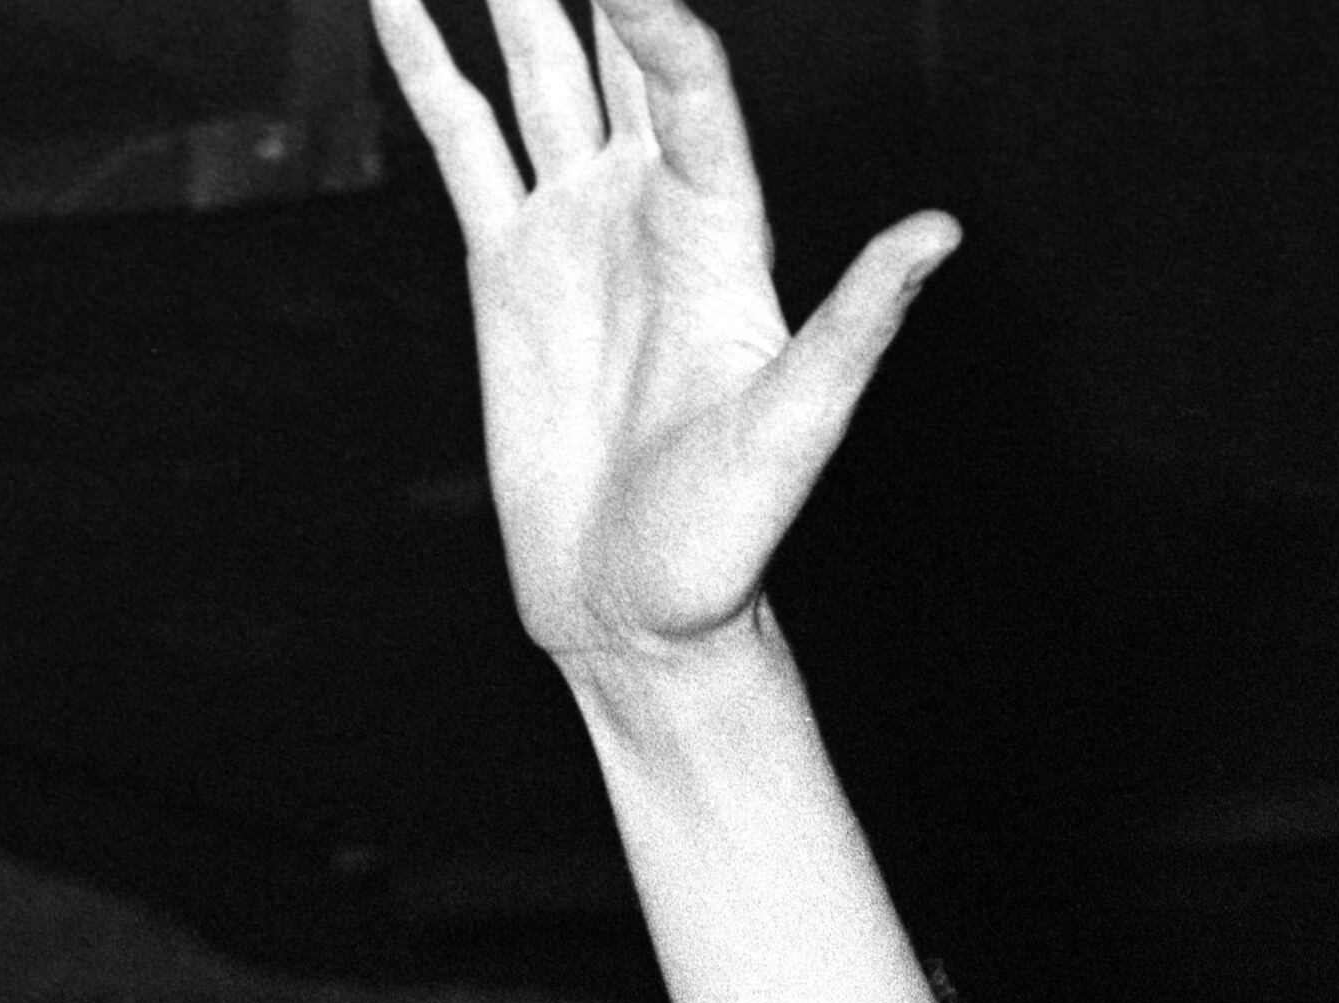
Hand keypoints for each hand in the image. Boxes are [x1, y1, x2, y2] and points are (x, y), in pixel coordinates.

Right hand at [371, 0, 955, 678]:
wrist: (635, 606)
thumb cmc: (728, 535)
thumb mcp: (798, 428)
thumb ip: (859, 323)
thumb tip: (939, 234)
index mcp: (722, 233)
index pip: (692, 88)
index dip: (658, 17)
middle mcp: (652, 207)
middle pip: (623, 51)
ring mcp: (577, 224)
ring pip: (540, 73)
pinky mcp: (508, 262)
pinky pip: (464, 141)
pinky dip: (428, 66)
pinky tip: (399, 2)